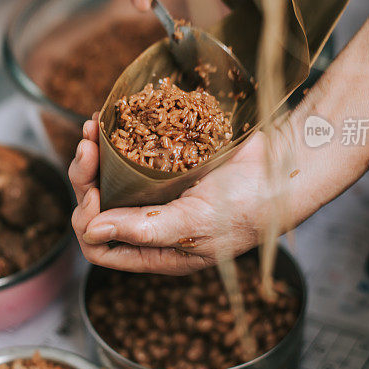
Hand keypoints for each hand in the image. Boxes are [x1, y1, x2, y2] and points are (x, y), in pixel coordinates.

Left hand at [68, 116, 297, 274]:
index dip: (88, 223)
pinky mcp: (163, 160)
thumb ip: (145, 229)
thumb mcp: (197, 222)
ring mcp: (155, 190)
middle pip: (97, 208)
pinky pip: (125, 152)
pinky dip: (111, 137)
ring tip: (90, 128)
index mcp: (157, 249)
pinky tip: (106, 120)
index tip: (97, 193)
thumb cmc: (249, 204)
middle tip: (87, 149)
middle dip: (85, 179)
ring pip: (106, 178)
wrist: (284, 164)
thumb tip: (92, 232)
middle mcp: (150, 222)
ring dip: (92, 155)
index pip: (100, 248)